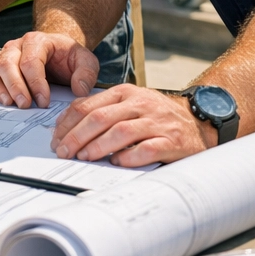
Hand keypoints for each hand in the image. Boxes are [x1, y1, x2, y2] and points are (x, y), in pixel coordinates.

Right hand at [0, 31, 99, 108]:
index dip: (36, 83)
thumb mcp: (85, 61)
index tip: (44, 102)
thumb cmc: (68, 58)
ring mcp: (2, 55)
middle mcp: (15, 46)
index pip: (31, 61)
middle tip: (24, 105)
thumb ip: (86, 73)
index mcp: (37, 41)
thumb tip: (79, 90)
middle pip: (7, 64)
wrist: (56, 53)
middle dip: (15, 87)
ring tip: (8, 104)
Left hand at [51, 84, 211, 165]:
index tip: (56, 139)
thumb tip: (66, 128)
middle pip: (100, 118)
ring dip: (98, 146)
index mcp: (125, 93)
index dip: (68, 123)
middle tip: (64, 152)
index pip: (88, 105)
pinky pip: (147, 149)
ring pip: (121, 132)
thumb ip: (103, 111)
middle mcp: (140, 104)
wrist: (198, 123)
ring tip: (84, 157)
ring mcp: (157, 121)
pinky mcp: (172, 141)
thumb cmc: (156, 117)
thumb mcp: (130, 104)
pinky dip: (129, 156)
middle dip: (77, 136)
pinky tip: (117, 162)